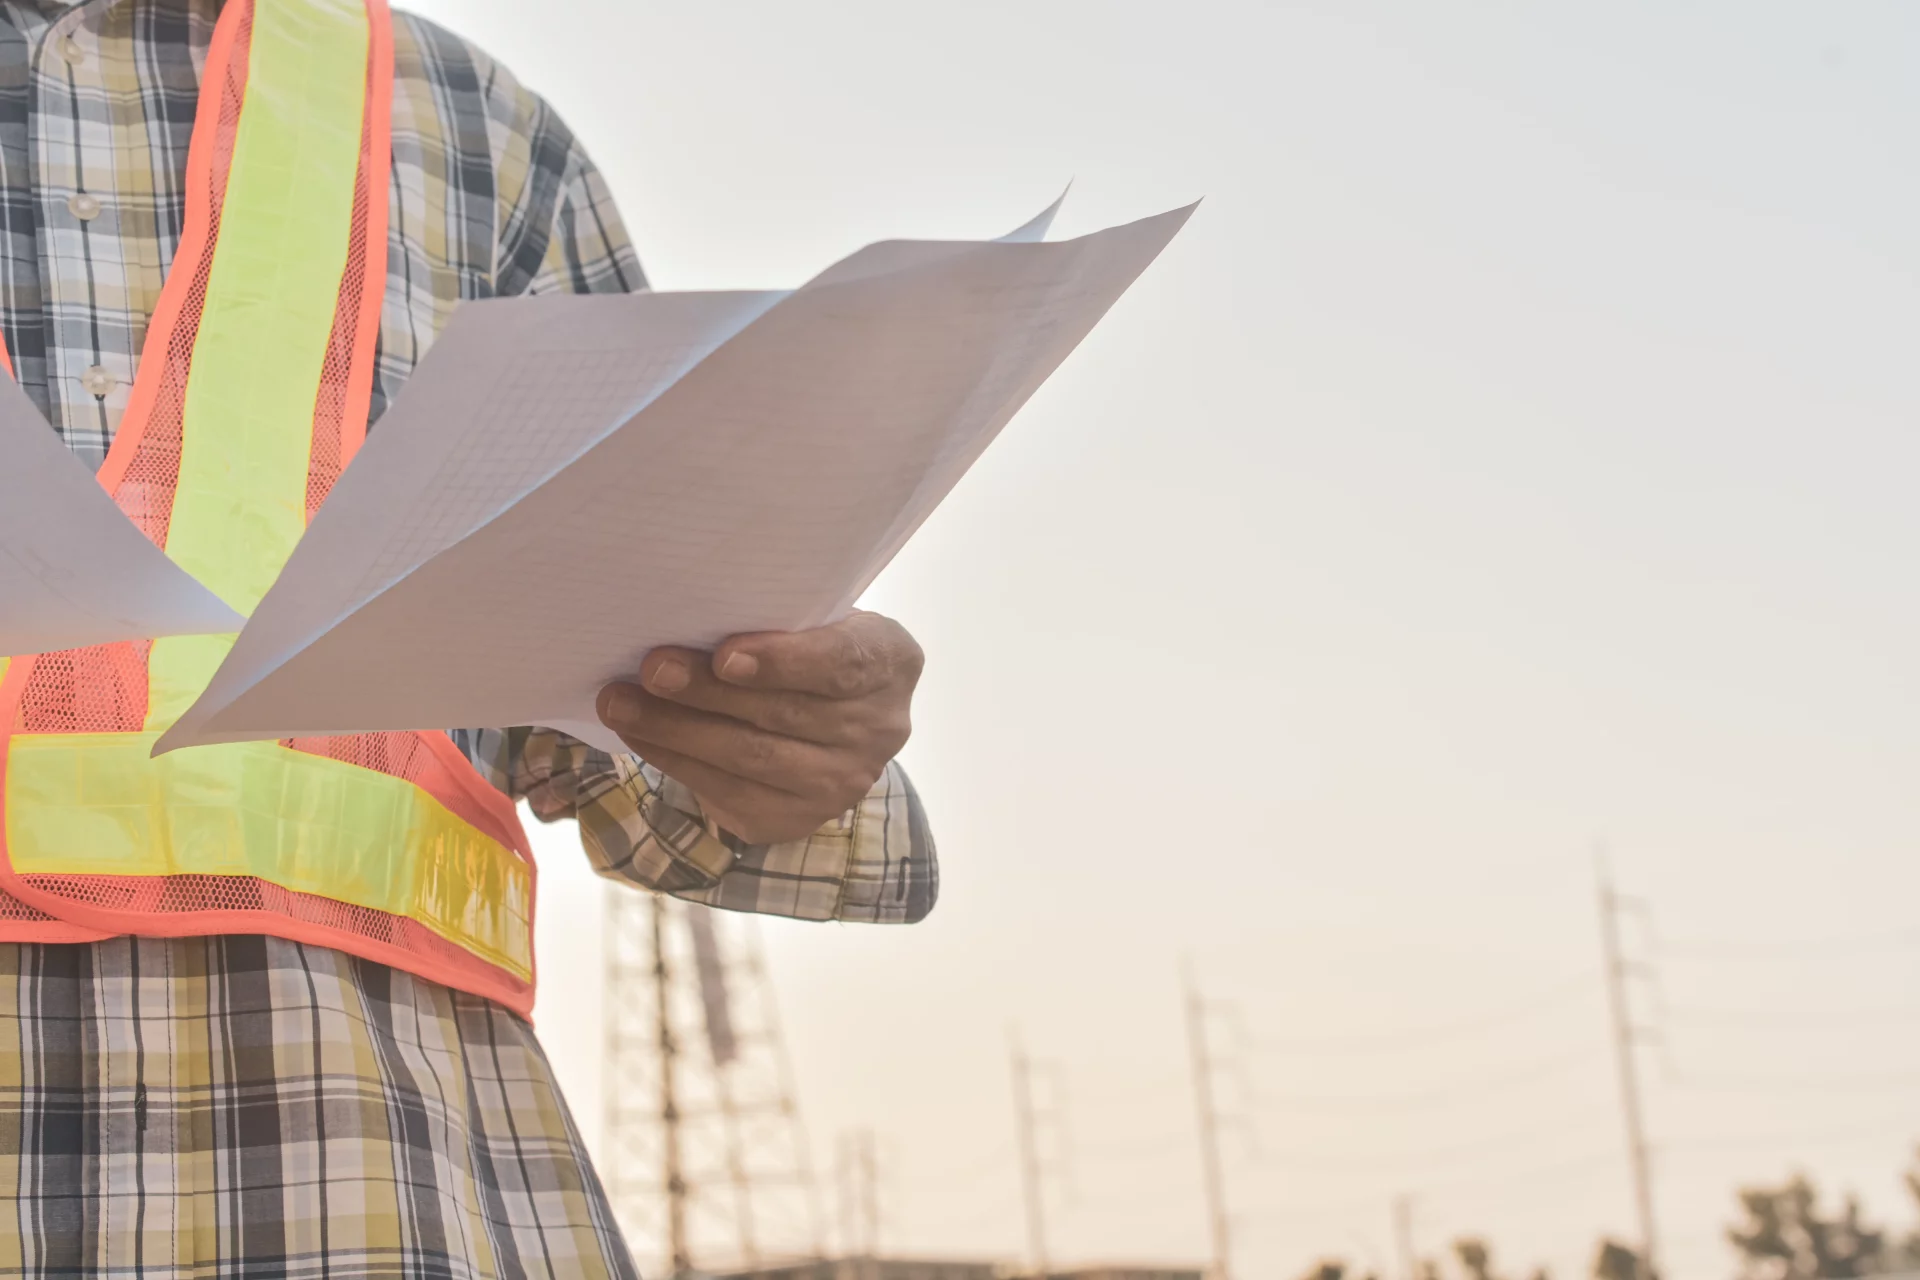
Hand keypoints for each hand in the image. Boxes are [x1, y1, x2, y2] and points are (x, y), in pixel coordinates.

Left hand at [595, 611, 922, 844]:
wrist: (826, 718)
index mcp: (892, 662)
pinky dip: (677, 762)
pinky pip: (730, 794)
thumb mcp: (812, 617)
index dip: (783, 661)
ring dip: (677, 730)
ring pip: (751, 758)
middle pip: (783, 712)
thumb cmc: (806, 647)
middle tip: (651, 669)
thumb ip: (774, 616)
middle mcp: (880, 728)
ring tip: (621, 703)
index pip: (843, 662)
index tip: (725, 654)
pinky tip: (641, 736)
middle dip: (706, 692)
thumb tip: (686, 613)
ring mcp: (843, 782)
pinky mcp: (798, 818)